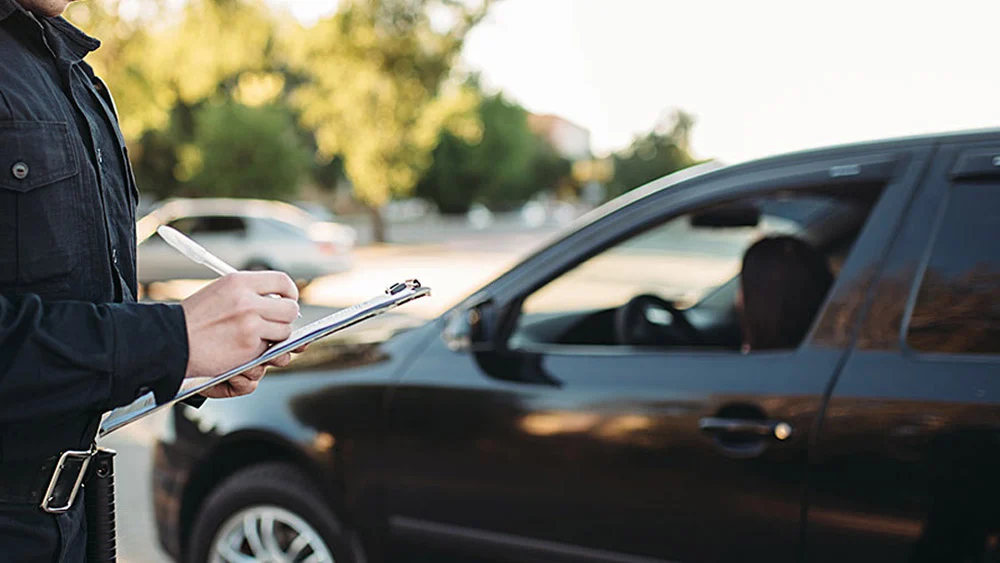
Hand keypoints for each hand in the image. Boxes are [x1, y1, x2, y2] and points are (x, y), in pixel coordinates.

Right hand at [181, 271, 298, 398]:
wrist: (171, 343)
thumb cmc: (194, 320)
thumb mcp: (220, 292)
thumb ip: (250, 293)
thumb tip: (282, 302)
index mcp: (239, 282)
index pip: (282, 281)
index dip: (290, 292)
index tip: (288, 300)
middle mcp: (247, 300)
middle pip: (290, 309)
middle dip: (285, 319)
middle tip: (274, 324)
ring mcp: (250, 324)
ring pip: (284, 332)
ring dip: (274, 338)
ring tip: (253, 337)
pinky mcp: (250, 347)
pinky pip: (270, 350)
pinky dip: (261, 353)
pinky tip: (242, 349)